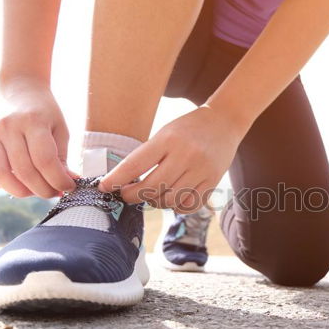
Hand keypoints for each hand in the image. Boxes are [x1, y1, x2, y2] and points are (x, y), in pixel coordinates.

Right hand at [0, 85, 74, 197]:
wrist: (23, 94)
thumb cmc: (47, 116)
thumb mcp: (61, 131)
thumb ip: (62, 159)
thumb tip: (68, 184)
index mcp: (33, 121)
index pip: (45, 160)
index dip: (58, 180)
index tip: (69, 187)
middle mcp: (8, 127)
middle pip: (24, 170)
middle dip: (43, 189)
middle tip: (54, 192)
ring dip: (19, 191)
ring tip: (34, 190)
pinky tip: (10, 183)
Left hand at [99, 106, 246, 212]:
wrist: (224, 122)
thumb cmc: (188, 128)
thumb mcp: (165, 133)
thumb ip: (148, 156)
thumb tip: (125, 183)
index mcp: (168, 139)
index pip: (135, 164)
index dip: (117, 179)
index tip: (103, 187)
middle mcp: (185, 155)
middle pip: (151, 187)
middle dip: (133, 195)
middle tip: (126, 195)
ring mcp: (201, 170)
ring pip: (169, 200)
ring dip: (156, 201)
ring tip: (152, 194)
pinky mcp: (212, 181)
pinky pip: (188, 205)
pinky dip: (176, 206)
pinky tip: (172, 198)